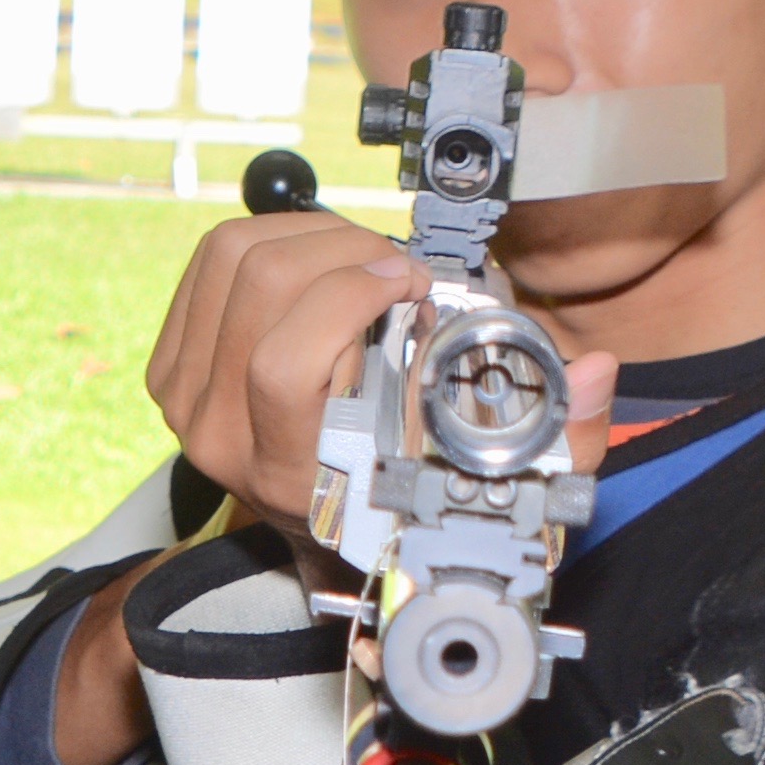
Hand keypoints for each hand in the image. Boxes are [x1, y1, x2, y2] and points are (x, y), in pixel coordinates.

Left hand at [138, 209, 618, 531]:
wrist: (322, 529)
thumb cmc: (404, 494)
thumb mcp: (491, 485)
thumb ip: (561, 439)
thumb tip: (592, 373)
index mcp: (292, 474)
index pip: (280, 368)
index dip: (345, 297)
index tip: (409, 282)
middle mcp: (222, 440)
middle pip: (261, 287)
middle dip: (346, 250)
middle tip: (397, 268)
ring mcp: (186, 400)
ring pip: (234, 257)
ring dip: (314, 235)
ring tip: (364, 262)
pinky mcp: (172, 364)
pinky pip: (212, 258)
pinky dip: (272, 237)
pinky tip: (319, 261)